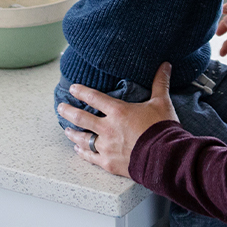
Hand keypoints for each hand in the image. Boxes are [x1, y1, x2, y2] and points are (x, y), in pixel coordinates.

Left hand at [57, 63, 177, 176]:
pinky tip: (77, 150)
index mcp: (118, 111)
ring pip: (82, 138)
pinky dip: (82, 152)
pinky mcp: (108, 162)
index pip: (94, 98)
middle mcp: (107, 128)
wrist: (164, 156)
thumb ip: (160, 83)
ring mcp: (106, 146)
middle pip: (81, 118)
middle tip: (60, 107)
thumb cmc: (162, 128)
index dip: (82, 91)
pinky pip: (90, 156)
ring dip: (72, 133)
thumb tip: (165, 65)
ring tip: (66, 130)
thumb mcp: (162, 102)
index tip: (72, 88)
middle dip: (68, 111)